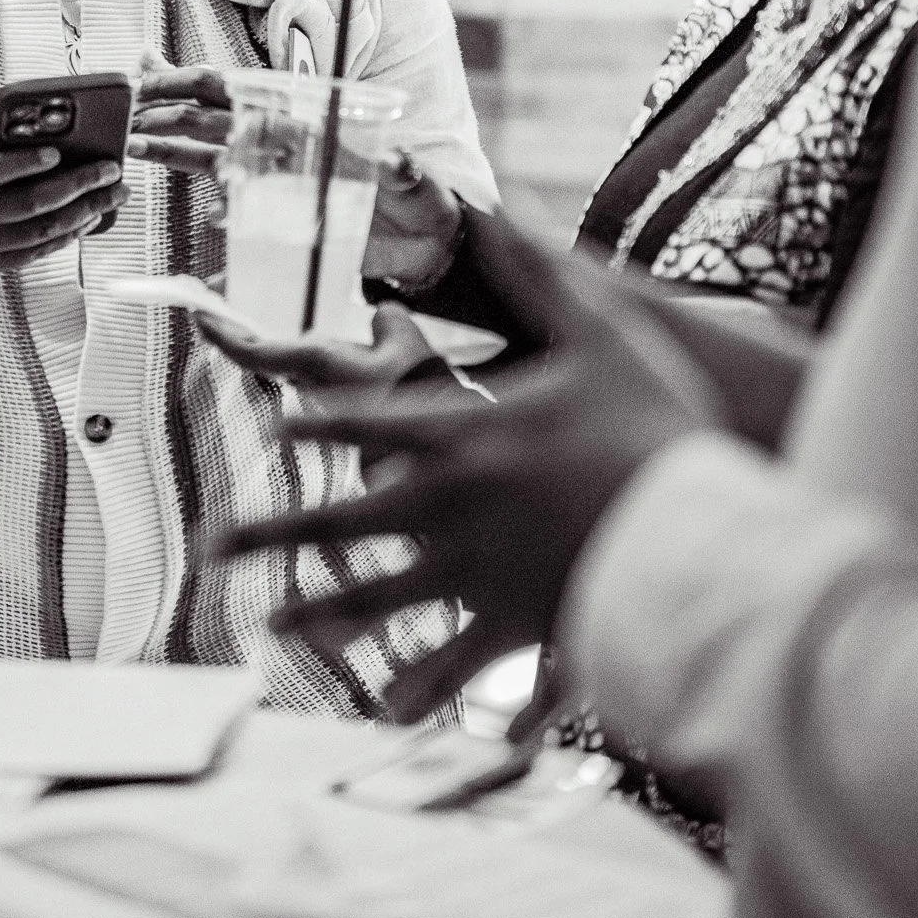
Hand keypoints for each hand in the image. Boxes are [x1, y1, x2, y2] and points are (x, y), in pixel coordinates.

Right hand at [0, 115, 127, 277]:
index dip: (22, 164)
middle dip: (77, 187)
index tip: (56, 153)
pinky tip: (92, 216)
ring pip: (40, 234)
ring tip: (115, 193)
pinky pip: (38, 253)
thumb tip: (43, 118)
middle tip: (111, 170)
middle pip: (27, 205)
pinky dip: (70, 235)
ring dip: (84, 213)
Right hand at [129, 58, 467, 291]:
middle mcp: (285, 148)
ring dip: (173, 151)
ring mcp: (280, 183)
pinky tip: (206, 221)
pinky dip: (219, 215)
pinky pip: (240, 214)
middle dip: (165, 114)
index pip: (236, 92)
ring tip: (133, 147)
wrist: (433, 247)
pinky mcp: (285, 220)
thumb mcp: (417, 182)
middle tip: (125, 116)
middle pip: (211, 122)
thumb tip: (399, 161)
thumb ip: (402, 170)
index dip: (190, 86)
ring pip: (213, 159)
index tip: (151, 86)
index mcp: (305, 125)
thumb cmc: (425, 201)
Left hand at [208, 213, 720, 721]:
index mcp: (459, 433)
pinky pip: (454, 662)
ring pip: (376, 597)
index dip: (320, 422)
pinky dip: (420, 687)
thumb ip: (536, 270)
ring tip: (270, 623)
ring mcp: (473, 571)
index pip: (367, 422)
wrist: (698, 527)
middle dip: (276, 531)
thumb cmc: (652, 422)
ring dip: (319, 610)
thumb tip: (493, 206)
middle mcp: (446, 504)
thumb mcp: (598, 330)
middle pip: (341, 519)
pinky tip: (386, 711)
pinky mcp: (512, 624)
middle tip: (218, 544)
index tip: (278, 424)